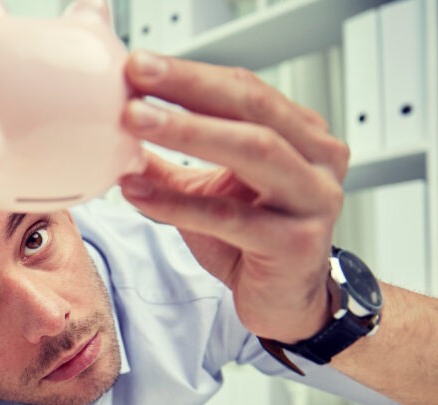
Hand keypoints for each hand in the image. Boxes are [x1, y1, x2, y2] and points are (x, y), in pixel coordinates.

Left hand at [118, 51, 349, 343]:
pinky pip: (230, 217)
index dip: (190, 76)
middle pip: (252, 108)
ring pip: (253, 150)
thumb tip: (119, 134)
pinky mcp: (297, 243)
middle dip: (190, 88)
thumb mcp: (208, 193)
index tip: (139, 66)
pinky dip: (179, 203)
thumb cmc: (254, 244)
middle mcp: (318, 159)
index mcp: (302, 134)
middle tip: (138, 77)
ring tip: (136, 120)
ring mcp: (314, 199)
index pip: (243, 90)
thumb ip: (170, 164)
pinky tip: (138, 193)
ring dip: (188, 131)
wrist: (286, 304)